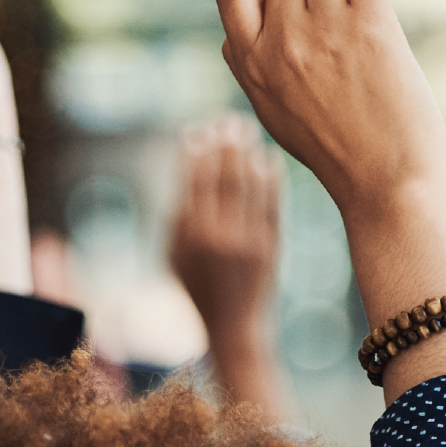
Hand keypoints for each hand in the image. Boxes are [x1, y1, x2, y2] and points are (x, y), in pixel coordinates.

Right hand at [168, 117, 281, 350]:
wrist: (232, 325)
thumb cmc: (196, 286)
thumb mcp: (173, 253)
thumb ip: (178, 212)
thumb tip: (190, 164)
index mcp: (189, 235)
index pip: (194, 181)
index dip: (197, 151)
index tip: (200, 131)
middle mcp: (218, 235)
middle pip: (224, 176)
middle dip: (226, 144)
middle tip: (229, 122)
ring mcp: (248, 240)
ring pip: (250, 185)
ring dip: (249, 154)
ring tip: (247, 133)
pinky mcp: (272, 245)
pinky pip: (273, 203)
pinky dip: (270, 178)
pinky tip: (267, 160)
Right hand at [190, 0, 445, 397]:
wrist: (385, 187)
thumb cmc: (336, 152)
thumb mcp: (273, 114)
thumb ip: (251, 69)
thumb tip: (228, 37)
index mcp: (247, 60)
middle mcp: (276, 40)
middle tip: (336, 7)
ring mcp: (320, 31)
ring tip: (361, 12)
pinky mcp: (369, 27)